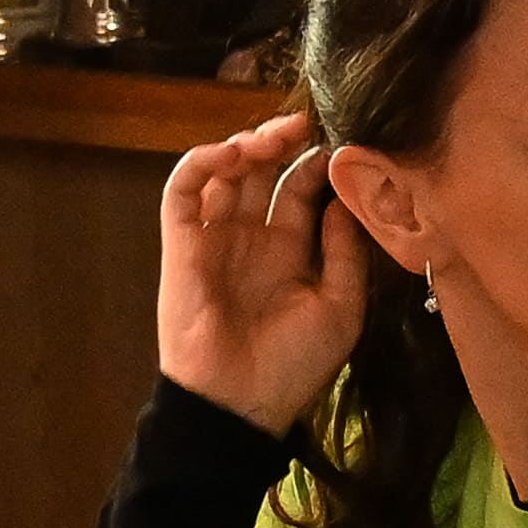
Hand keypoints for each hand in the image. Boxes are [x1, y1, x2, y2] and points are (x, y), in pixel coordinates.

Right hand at [155, 112, 371, 436]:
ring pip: (226, 173)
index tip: (340, 141)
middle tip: (305, 123)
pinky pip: (183, 190)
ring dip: (247, 145)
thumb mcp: (340, 308)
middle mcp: (252, 238)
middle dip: (282, 143)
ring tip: (273, 136)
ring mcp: (215, 237)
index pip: (301, 190)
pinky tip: (233, 154)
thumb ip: (345, 253)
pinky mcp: (181, 242)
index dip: (316, 163)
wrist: (238, 404)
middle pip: (263, 172)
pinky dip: (203, 163)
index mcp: (290, 252)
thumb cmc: (293, 364)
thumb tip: (346, 201)